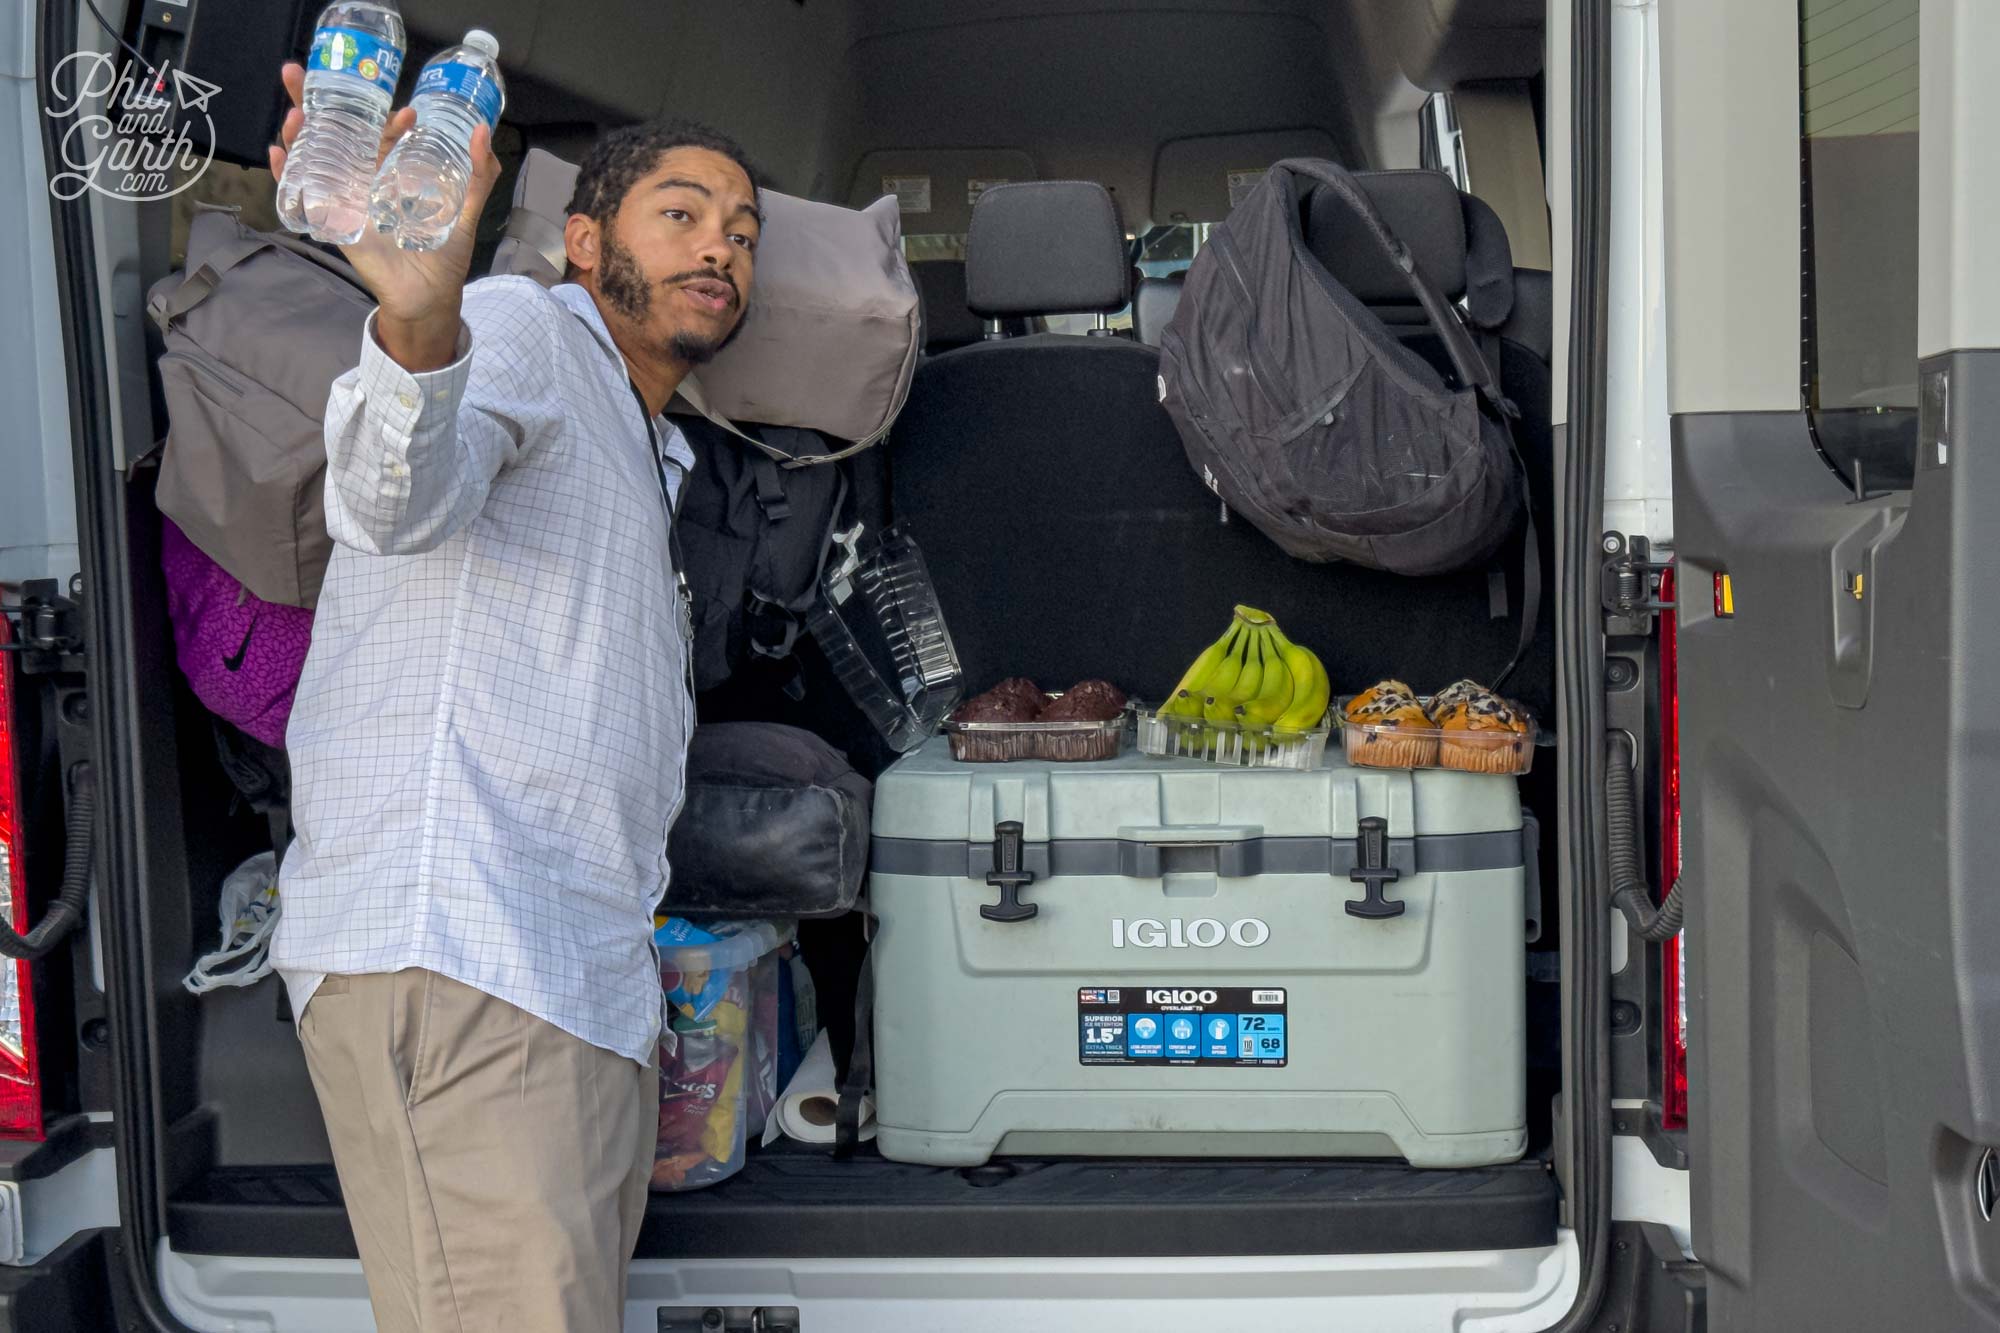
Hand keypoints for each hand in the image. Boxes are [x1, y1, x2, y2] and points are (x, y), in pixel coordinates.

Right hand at [268, 62, 502, 370]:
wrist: (430, 298)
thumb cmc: (444, 255)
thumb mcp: (464, 210)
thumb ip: (478, 176)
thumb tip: (483, 131)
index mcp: (392, 174)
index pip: (379, 133)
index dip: (382, 115)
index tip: (406, 109)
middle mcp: (364, 181)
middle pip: (332, 134)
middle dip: (311, 102)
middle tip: (295, 72)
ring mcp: (346, 201)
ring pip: (313, 158)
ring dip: (299, 135)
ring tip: (296, 114)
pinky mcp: (336, 224)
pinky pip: (302, 196)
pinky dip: (287, 176)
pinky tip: (279, 156)